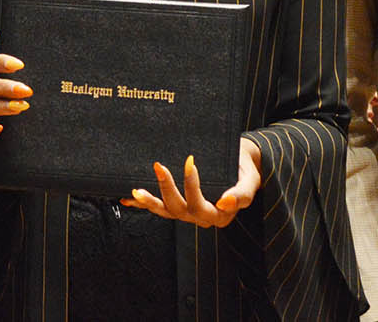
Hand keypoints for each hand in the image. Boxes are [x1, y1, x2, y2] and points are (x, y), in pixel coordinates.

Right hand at [0, 30, 29, 144]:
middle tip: (27, 90)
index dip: (0, 61)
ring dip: (2, 106)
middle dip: (5, 86)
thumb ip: (10, 58)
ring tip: (23, 107)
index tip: (20, 65)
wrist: (10, 128)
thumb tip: (1, 32)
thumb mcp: (16, 76)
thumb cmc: (16, 95)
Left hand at [120, 137, 262, 227]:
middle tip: (159, 166)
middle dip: (166, 188)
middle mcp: (201, 217)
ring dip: (149, 202)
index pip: (200, 205)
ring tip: (135, 191)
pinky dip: (142, 204)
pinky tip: (127, 199)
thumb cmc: (244, 168)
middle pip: (179, 209)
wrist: (239, 161)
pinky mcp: (178, 203)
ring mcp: (187, 212)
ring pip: (165, 211)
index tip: (190, 161)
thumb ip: (241, 194)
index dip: (192, 186)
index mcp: (219, 215)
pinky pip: (158, 207)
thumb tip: (225, 202)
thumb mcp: (250, 180)